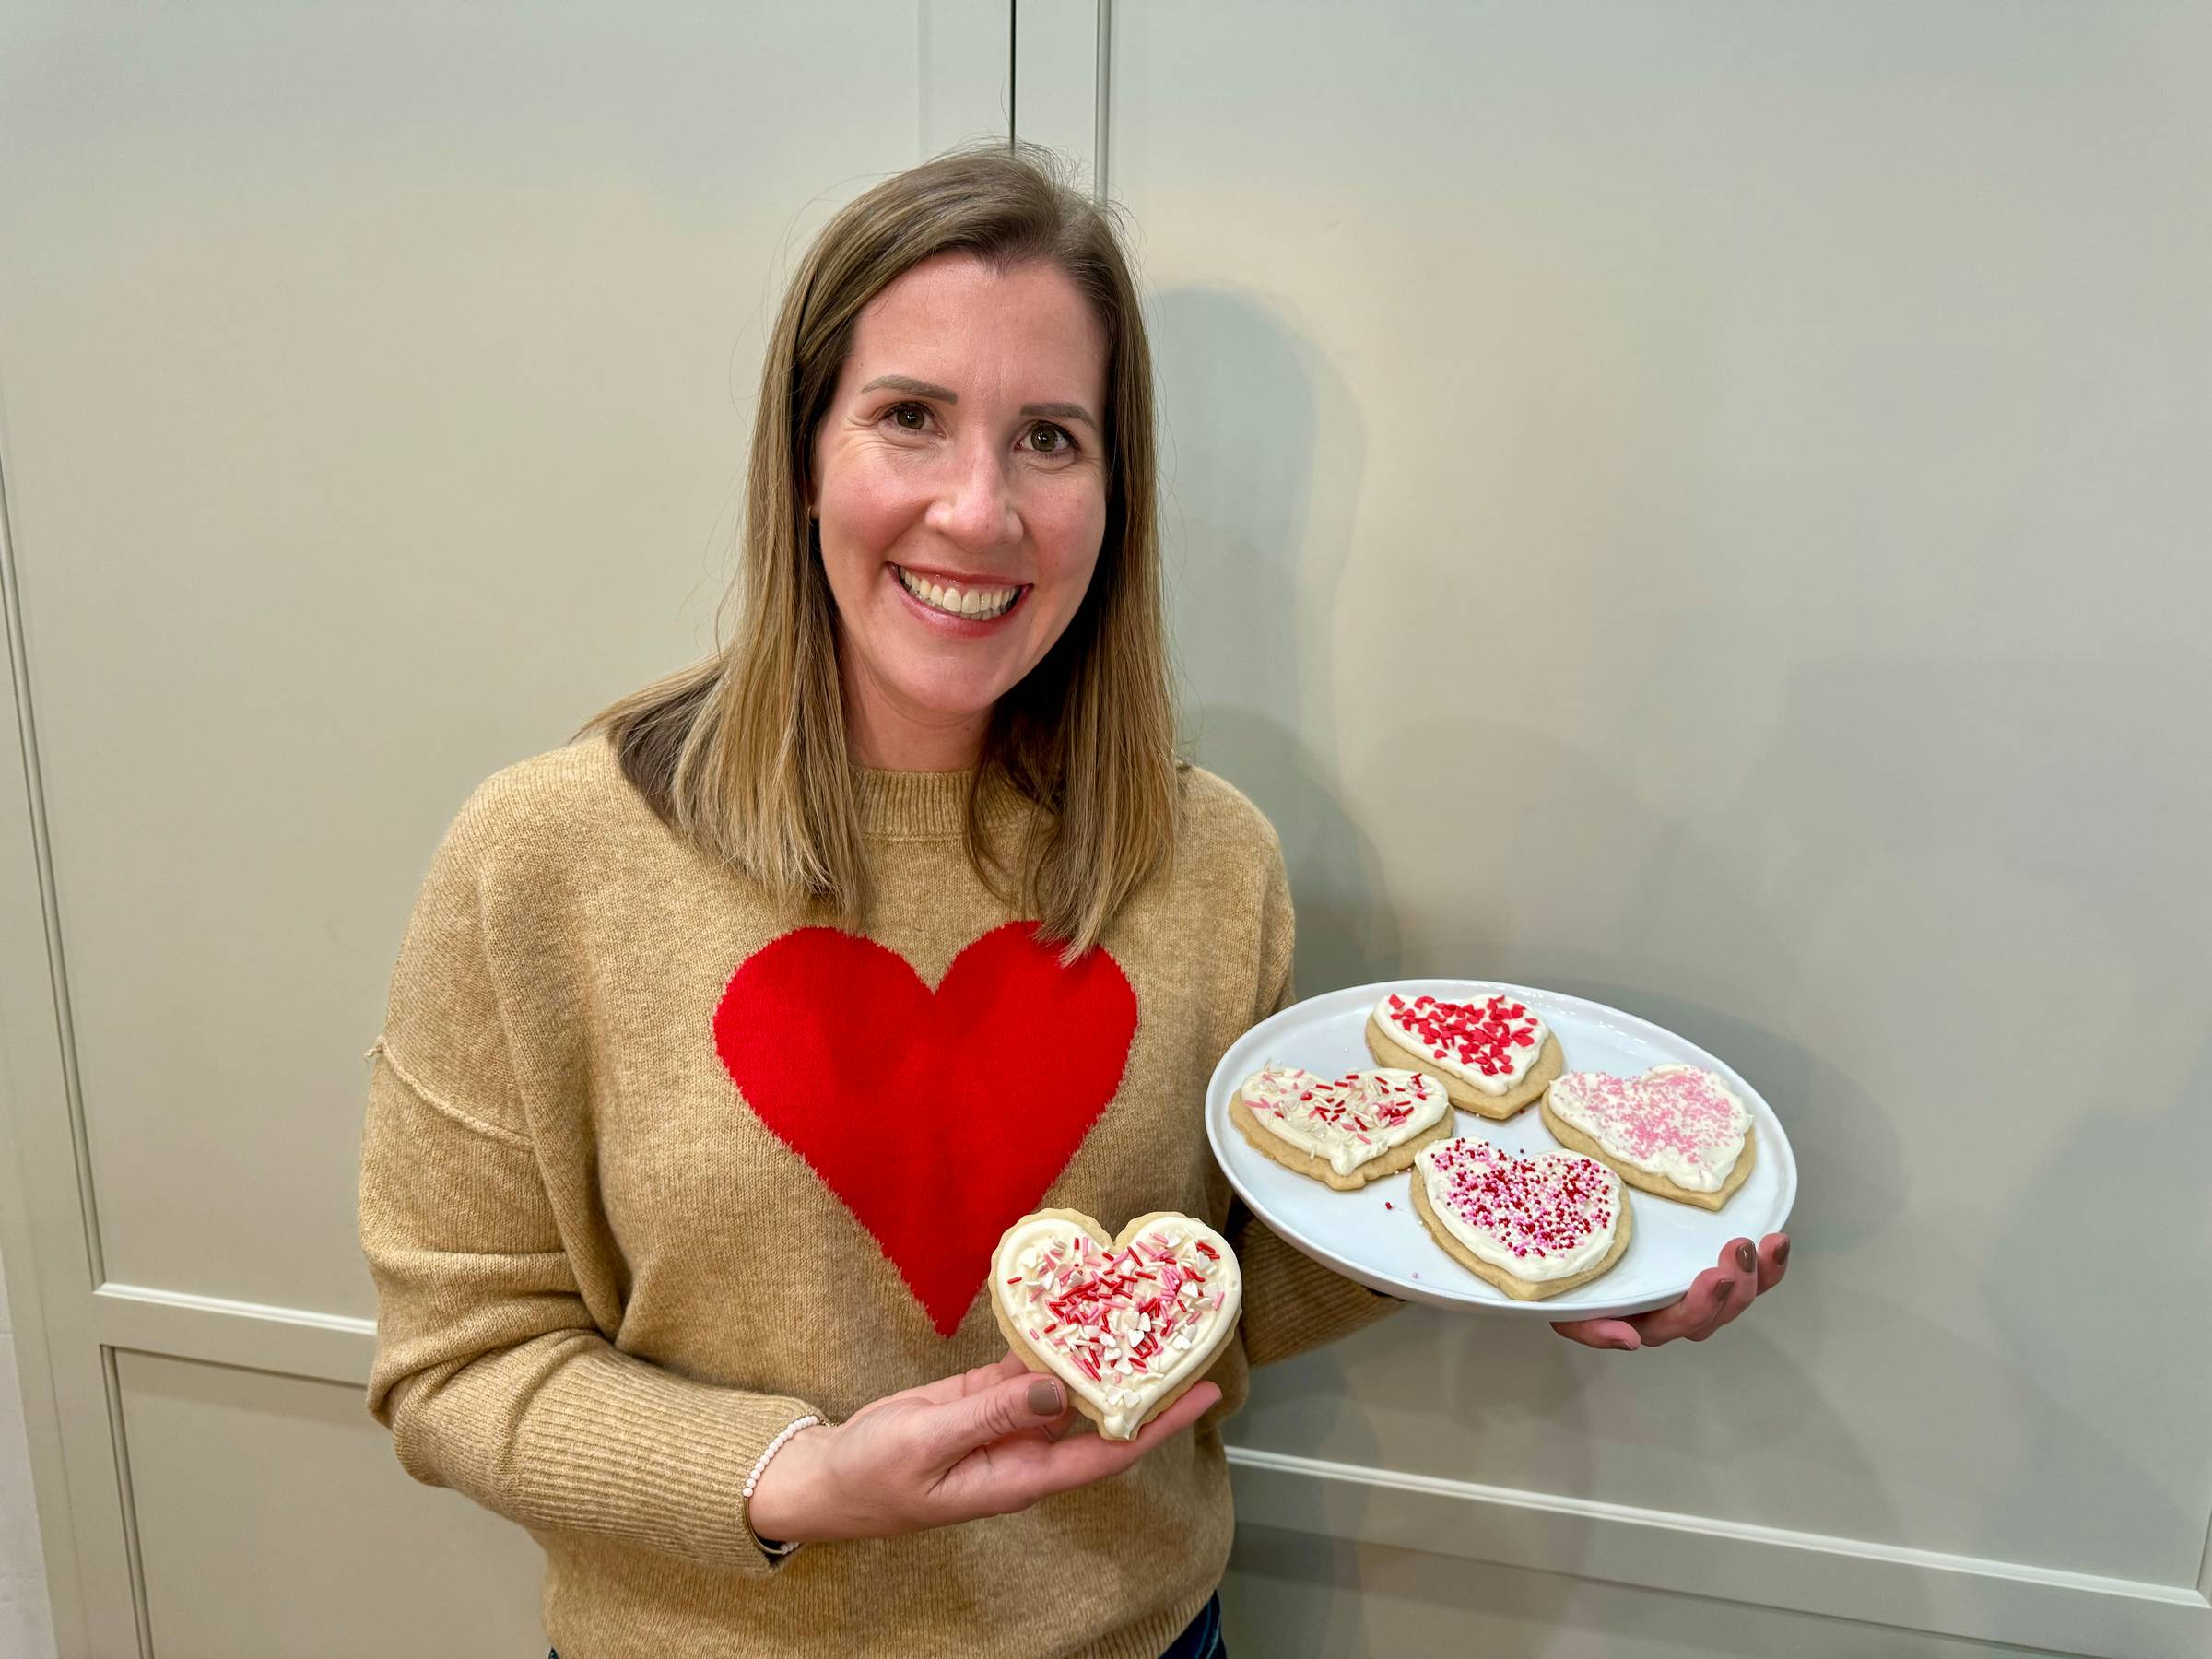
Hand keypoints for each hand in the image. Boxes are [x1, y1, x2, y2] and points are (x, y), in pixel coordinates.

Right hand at [745, 1351, 1220, 1543]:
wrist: (827, 1477)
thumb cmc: (872, 1475)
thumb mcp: (928, 1443)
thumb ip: (992, 1416)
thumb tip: (1057, 1391)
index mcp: (1021, 1475)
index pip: (1108, 1451)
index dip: (1159, 1424)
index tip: (1203, 1393)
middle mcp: (1025, 1450)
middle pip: (1099, 1416)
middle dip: (1141, 1380)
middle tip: (1182, 1334)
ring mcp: (1005, 1424)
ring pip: (1066, 1387)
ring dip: (1099, 1354)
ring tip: (1140, 1312)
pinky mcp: (981, 1401)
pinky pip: (1026, 1370)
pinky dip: (1048, 1341)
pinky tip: (1069, 1308)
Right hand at [1551, 1233, 1789, 1350]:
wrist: (1560, 1244)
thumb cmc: (1566, 1276)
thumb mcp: (1564, 1305)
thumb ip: (1588, 1327)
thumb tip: (1629, 1340)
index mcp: (1645, 1321)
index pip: (1679, 1323)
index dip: (1701, 1306)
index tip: (1714, 1276)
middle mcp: (1677, 1311)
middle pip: (1719, 1313)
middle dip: (1736, 1286)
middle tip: (1739, 1249)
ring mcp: (1698, 1289)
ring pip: (1740, 1296)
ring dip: (1759, 1275)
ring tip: (1770, 1243)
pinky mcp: (1712, 1265)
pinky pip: (1748, 1275)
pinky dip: (1768, 1264)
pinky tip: (1778, 1242)